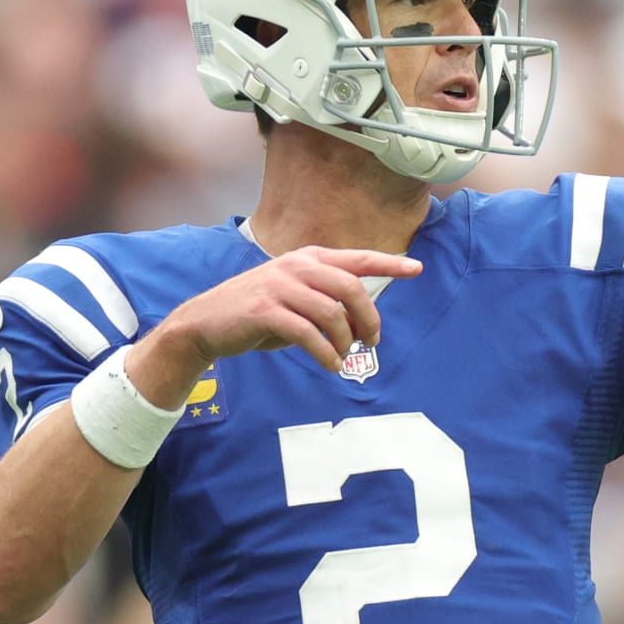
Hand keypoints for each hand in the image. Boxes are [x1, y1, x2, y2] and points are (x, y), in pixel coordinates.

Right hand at [139, 247, 422, 398]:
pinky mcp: (266, 311)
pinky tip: (331, 365)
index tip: (417, 268)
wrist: (206, 323)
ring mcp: (280, 286)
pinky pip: (308, 334)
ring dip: (345, 341)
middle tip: (371, 341)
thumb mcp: (295, 296)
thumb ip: (326, 299)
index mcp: (308, 258)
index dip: (389, 264)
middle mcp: (296, 266)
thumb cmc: (258, 314)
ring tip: (343, 356)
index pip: (357, 259)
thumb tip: (363, 322)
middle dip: (369, 317)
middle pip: (352, 288)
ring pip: (332, 313)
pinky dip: (326, 353)